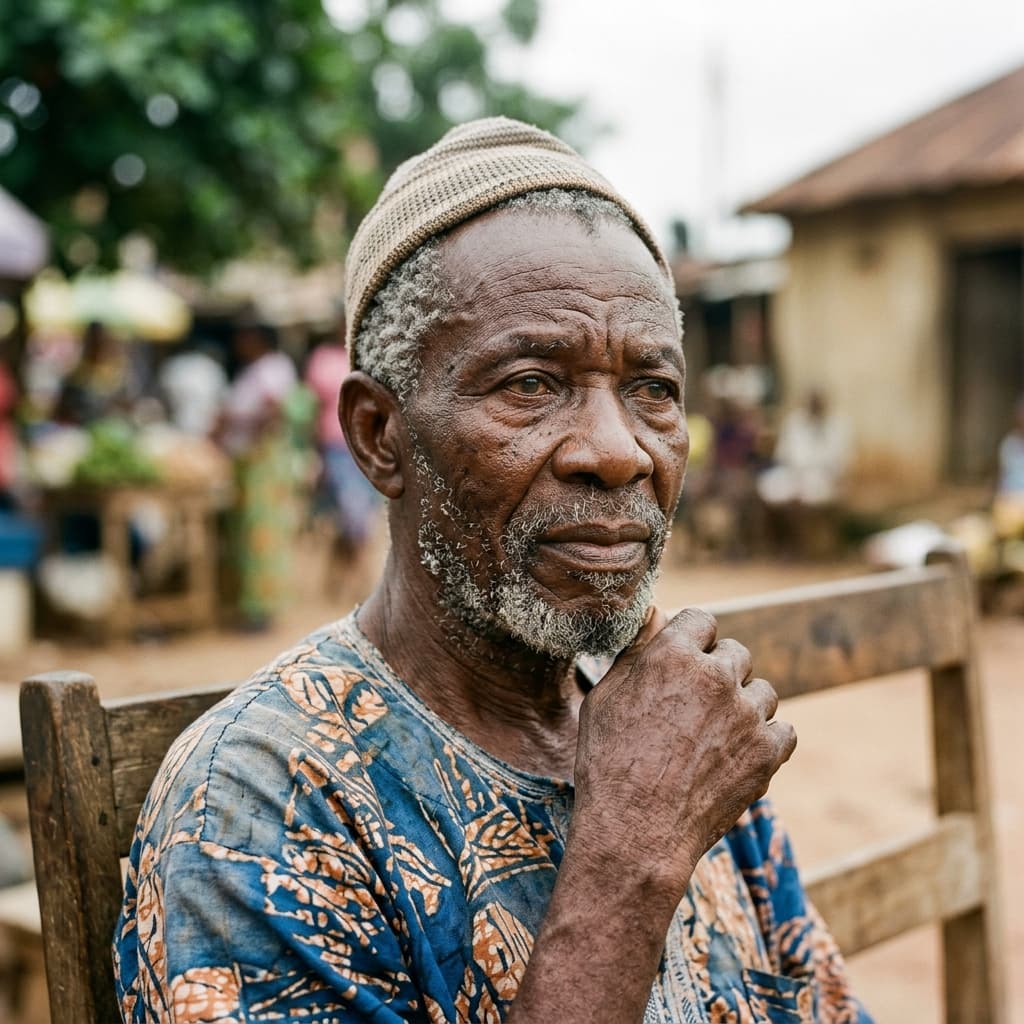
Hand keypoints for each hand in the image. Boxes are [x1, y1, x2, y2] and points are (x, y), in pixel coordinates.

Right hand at [571, 606, 796, 893]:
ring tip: (716, 736)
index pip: (702, 620)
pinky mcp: (768, 751)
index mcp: (673, 655)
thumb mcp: (605, 698)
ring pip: (762, 691)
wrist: (636, 832)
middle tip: (697, 705)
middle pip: (736, 653)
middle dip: (719, 672)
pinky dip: (766, 741)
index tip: (687, 659)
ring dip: (744, 706)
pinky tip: (739, 755)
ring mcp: (747, 714)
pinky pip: (783, 730)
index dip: (694, 639)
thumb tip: (655, 622)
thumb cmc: (609, 763)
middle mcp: (715, 676)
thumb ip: (636, 655)